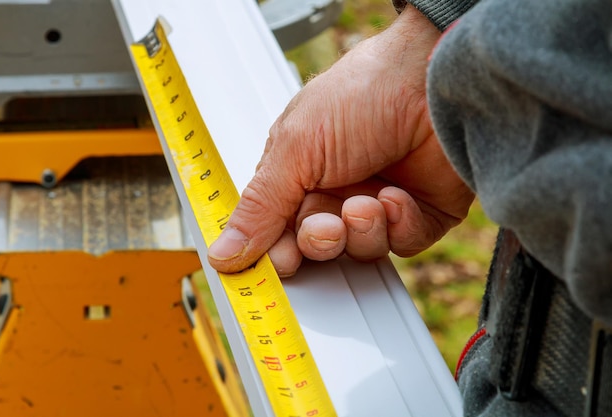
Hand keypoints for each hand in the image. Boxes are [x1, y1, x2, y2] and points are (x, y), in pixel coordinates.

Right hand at [208, 6, 473, 275]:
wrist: (434, 78)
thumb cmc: (362, 93)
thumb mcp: (295, 149)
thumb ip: (259, 208)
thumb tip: (222, 252)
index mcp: (299, 171)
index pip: (274, 227)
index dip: (270, 251)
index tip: (263, 269)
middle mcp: (337, 188)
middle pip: (315, 245)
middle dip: (318, 241)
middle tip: (322, 227)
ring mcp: (378, 202)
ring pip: (358, 251)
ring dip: (359, 230)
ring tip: (367, 202)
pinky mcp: (418, 213)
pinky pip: (401, 244)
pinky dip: (398, 226)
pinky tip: (397, 197)